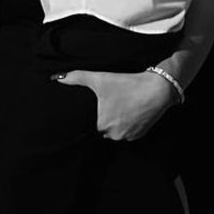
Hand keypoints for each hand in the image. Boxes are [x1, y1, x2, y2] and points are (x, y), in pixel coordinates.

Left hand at [53, 70, 177, 140]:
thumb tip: (56, 78)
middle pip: (101, 129)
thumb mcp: (99, 79)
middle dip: (102, 119)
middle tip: (106, 105)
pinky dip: (125, 124)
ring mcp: (128, 136)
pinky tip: (126, 112)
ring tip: (117, 107)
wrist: (157, 89)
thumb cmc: (127, 84)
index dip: (90, 117)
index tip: (93, 109)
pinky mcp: (139, 135)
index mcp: (102, 125)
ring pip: (114, 131)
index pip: (88, 126)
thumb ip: (76, 77)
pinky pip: (126, 132)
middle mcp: (114, 135)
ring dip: (113, 123)